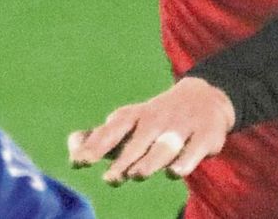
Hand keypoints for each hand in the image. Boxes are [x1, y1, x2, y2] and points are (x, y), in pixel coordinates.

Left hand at [67, 77, 234, 184]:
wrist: (205, 99)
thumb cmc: (156, 119)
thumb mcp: (128, 123)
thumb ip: (99, 138)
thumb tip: (72, 151)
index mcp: (134, 117)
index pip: (112, 130)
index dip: (95, 146)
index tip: (79, 162)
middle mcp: (156, 119)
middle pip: (138, 140)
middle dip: (123, 159)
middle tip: (109, 179)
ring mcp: (181, 127)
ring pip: (165, 146)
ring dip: (150, 160)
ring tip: (136, 175)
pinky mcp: (205, 137)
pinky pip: (194, 150)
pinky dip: (184, 162)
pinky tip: (173, 172)